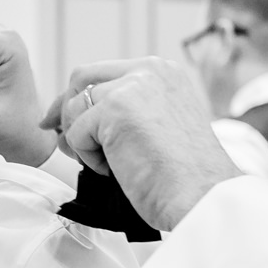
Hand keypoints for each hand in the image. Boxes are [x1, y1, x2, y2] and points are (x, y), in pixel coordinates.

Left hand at [43, 59, 240, 229]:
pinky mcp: (115, 109)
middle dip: (66, 111)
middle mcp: (148, 71)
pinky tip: (116, 169)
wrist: (203, 196)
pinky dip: (87, 158)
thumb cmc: (185, 176)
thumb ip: (130, 109)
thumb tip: (80, 112)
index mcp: (162, 72)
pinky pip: (76, 133)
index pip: (103, 73)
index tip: (64, 123)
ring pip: (75, 108)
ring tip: (110, 164)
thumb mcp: (161, 124)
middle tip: (66, 143)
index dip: (78, 99)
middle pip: (81, 78)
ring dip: (81, 141)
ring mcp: (131, 87)